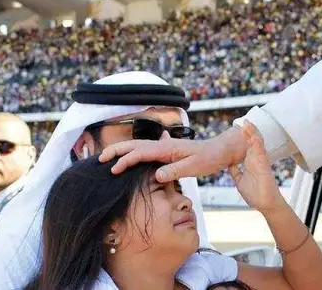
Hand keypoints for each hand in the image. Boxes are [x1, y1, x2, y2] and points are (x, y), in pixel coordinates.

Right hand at [99, 127, 246, 182]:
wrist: (222, 149)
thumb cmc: (210, 158)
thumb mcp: (195, 167)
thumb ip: (176, 171)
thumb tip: (156, 176)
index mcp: (168, 148)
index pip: (141, 153)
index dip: (126, 161)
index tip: (114, 170)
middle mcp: (165, 145)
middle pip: (135, 145)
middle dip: (117, 150)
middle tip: (100, 159)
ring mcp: (166, 148)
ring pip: (139, 147)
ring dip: (123, 151)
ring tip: (108, 158)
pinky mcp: (168, 153)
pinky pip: (147, 152)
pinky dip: (134, 153)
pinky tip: (131, 156)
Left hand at [228, 122, 284, 213]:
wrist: (265, 203)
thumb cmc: (255, 194)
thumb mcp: (240, 181)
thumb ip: (235, 172)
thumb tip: (229, 165)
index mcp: (249, 162)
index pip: (245, 146)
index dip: (242, 137)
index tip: (237, 128)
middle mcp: (255, 159)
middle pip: (250, 141)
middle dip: (246, 131)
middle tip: (241, 121)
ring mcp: (260, 160)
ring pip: (256, 142)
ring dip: (252, 132)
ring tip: (246, 122)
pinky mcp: (264, 163)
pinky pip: (260, 149)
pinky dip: (256, 140)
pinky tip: (253, 133)